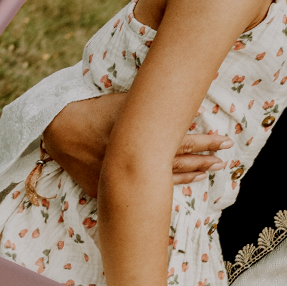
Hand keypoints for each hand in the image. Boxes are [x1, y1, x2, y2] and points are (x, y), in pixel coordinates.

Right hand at [46, 91, 224, 198]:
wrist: (61, 131)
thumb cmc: (96, 110)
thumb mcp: (127, 101)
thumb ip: (152, 103)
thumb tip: (181, 96)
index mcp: (142, 137)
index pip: (182, 141)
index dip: (206, 142)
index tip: (226, 140)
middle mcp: (137, 160)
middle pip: (179, 161)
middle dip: (205, 160)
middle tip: (225, 160)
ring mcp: (125, 176)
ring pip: (166, 178)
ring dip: (191, 172)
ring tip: (212, 169)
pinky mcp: (113, 186)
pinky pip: (144, 189)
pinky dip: (167, 184)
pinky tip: (185, 181)